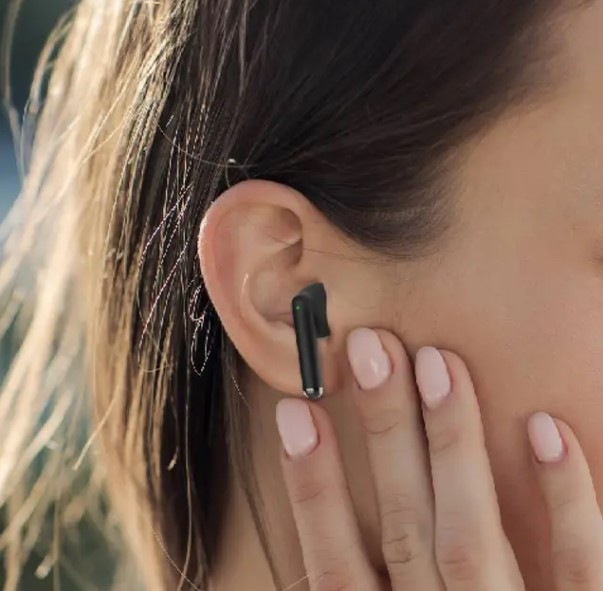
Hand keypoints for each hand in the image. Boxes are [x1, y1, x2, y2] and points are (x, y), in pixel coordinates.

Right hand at [275, 328, 602, 590]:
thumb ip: (351, 589)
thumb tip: (314, 532)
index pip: (333, 563)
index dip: (311, 486)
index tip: (294, 412)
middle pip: (402, 526)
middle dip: (383, 435)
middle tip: (370, 351)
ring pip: (472, 535)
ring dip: (453, 445)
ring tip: (437, 364)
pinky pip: (580, 571)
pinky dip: (565, 504)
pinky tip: (545, 429)